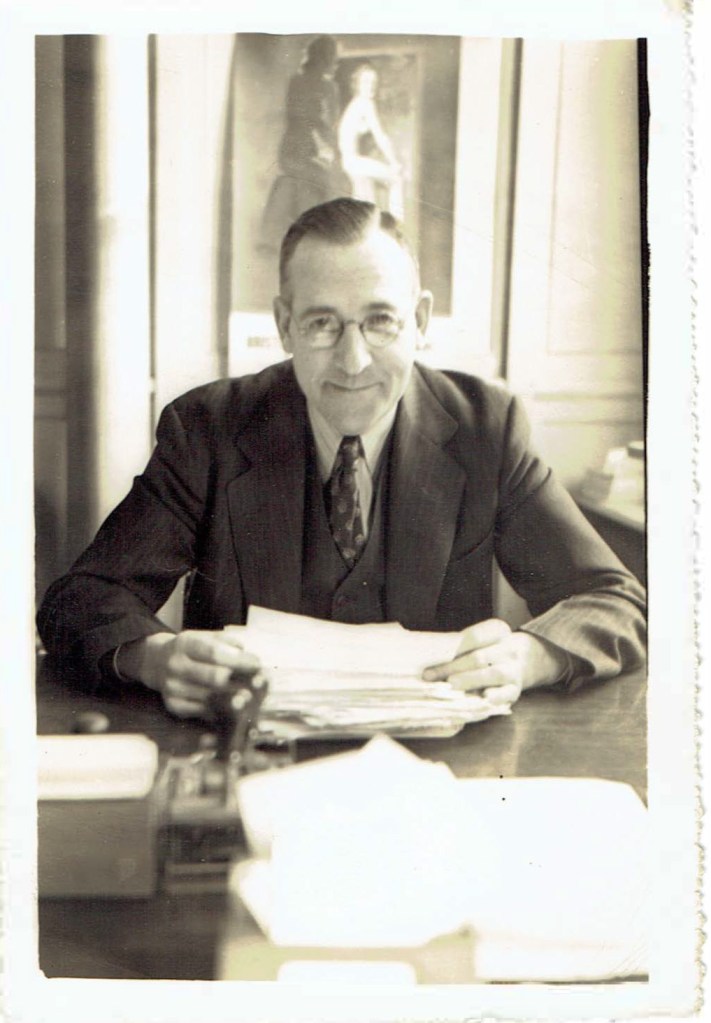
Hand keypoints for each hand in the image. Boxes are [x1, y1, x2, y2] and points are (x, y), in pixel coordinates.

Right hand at [117, 630, 261, 719]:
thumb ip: (226, 642)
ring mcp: (173, 688)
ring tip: (253, 695)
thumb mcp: (204, 636)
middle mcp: (176, 666)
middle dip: (241, 681)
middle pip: (215, 678)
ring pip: (212, 698)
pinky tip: (234, 706)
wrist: (157, 663)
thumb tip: (247, 655)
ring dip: (236, 698)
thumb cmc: (190, 650)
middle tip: (260, 683)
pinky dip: (221, 710)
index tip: (257, 663)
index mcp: (185, 644)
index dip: (238, 660)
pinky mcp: (174, 707)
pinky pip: (204, 712)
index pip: (214, 652)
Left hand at [422, 619, 568, 706]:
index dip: (455, 646)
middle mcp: (508, 649)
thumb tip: (433, 662)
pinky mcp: (517, 690)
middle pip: (478, 657)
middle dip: (453, 667)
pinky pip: (508, 693)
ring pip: (493, 674)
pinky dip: (496, 697)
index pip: (475, 637)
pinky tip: (483, 699)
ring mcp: (515, 670)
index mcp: (498, 632)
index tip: (432, 655)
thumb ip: (464, 647)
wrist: (531, 659)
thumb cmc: (495, 650)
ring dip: (471, 680)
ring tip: (451, 686)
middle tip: (430, 676)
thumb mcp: (486, 640)